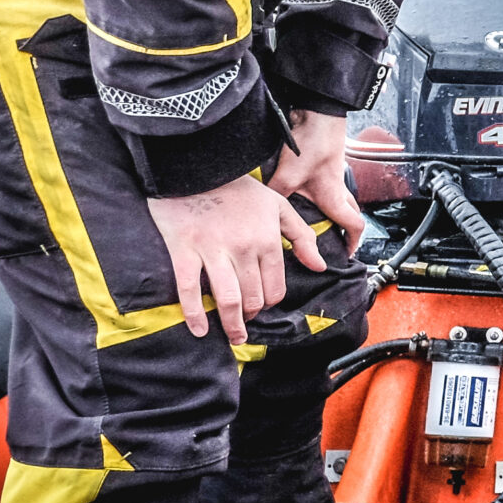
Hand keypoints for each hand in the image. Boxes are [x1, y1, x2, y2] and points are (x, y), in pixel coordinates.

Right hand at [148, 174, 326, 343]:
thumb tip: (318, 265)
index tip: (262, 305)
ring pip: (227, 299)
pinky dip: (194, 314)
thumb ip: (301, 236)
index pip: (275, 286)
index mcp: (266, 240)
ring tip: (233, 335)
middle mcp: (243, 249)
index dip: (270, 301)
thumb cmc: (238, 189)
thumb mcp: (278, 206)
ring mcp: (212, 251)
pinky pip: (190, 290)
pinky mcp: (184, 251)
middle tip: (246, 321)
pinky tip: (199, 330)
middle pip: (252, 297)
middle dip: (251, 314)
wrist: (197, 168)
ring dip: (231, 324)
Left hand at [266, 108, 364, 238]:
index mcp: (334, 197)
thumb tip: (259, 212)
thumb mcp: (287, 176)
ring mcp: (334, 173)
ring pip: (341, 197)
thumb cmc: (311, 144)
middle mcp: (338, 187)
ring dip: (334, 208)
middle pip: (351, 212)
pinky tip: (303, 190)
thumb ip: (274, 197)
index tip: (347, 253)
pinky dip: (322, 192)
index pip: (354, 225)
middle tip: (336, 237)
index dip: (353, 243)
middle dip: (346, 227)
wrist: (317, 114)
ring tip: (317, 217)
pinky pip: (329, 183)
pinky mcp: (325, 161)